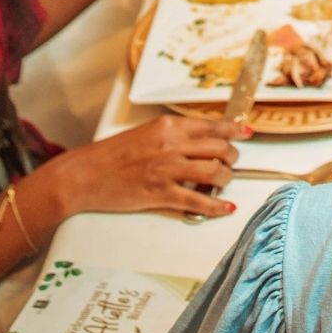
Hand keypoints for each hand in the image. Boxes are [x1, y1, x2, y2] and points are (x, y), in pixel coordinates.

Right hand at [56, 115, 247, 219]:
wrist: (85, 174)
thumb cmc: (110, 156)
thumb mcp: (144, 134)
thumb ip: (171, 136)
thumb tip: (199, 142)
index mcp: (167, 127)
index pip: (212, 125)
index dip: (234, 130)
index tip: (246, 132)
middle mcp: (170, 145)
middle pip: (219, 148)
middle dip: (231, 157)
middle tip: (230, 163)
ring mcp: (167, 170)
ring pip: (215, 173)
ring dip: (226, 179)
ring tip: (223, 182)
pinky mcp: (161, 194)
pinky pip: (199, 202)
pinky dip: (217, 206)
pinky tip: (224, 207)